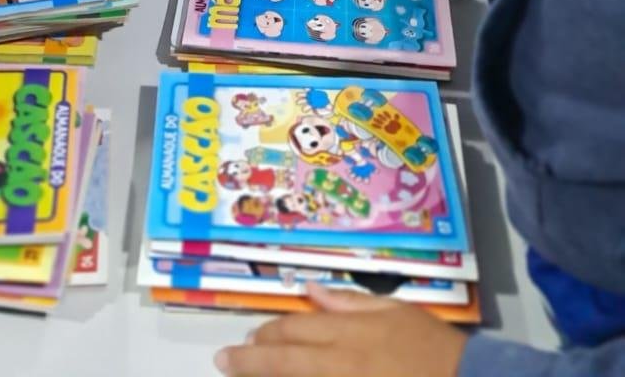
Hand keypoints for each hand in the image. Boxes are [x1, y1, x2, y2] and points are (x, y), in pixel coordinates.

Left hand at [215, 287, 466, 376]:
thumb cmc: (431, 346)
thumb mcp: (395, 310)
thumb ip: (350, 302)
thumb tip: (310, 290)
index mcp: (349, 333)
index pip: (295, 329)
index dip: (266, 333)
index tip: (246, 338)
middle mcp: (339, 363)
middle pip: (284, 360)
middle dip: (250, 361)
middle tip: (226, 361)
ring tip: (241, 375)